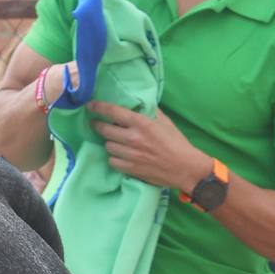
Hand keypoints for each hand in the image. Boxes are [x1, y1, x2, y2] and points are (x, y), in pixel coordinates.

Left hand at [84, 101, 208, 191]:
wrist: (185, 168)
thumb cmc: (177, 143)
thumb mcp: (166, 122)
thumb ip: (150, 112)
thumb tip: (138, 104)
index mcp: (142, 123)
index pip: (113, 112)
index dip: (99, 107)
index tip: (90, 105)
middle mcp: (133, 138)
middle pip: (105, 130)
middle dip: (98, 126)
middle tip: (97, 124)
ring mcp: (130, 155)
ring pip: (108, 146)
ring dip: (110, 142)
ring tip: (115, 141)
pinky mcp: (130, 169)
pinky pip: (112, 161)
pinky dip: (114, 158)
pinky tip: (120, 155)